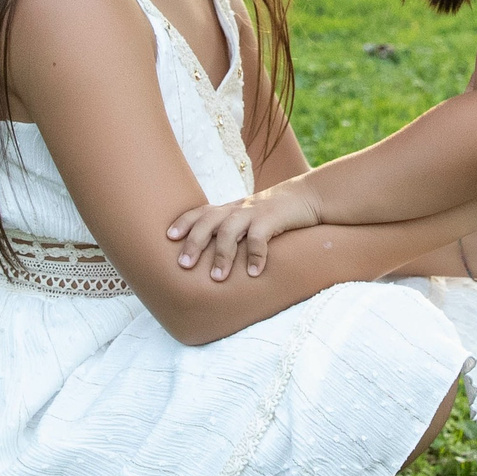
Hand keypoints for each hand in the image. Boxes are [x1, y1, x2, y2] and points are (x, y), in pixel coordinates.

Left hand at [167, 180, 321, 281]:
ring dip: (222, 254)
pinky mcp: (273, 218)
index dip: (183, 222)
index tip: (169, 237)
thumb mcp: (249, 218)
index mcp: (229, 209)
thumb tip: (212, 260)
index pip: (200, 212)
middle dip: (194, 242)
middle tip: (184, 265)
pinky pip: (259, 237)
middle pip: (208, 221)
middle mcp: (237, 209)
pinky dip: (255, 255)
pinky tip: (254, 273)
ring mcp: (254, 212)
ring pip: (229, 230)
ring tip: (217, 278)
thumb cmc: (274, 214)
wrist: (307, 197)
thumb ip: (231, 231)